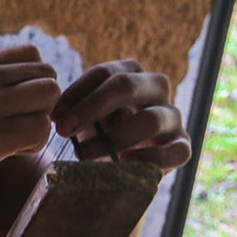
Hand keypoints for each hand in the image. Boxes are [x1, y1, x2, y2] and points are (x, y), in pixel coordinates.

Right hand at [0, 43, 60, 198]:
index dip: (34, 81)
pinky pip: (41, 129)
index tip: (20, 104)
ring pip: (49, 98)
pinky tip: (11, 153)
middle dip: (43, 103)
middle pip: (47, 76)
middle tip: (23, 124)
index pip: (31, 55)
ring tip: (18, 139)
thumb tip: (11, 89)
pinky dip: (35, 144)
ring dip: (41, 121)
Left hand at [50, 59, 190, 171]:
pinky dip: (149, 159)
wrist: (124, 161)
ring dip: (113, 138)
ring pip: (150, 119)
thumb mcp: (85, 117)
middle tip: (64, 130)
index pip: (103, 73)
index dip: (76, 93)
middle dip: (91, 107)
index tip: (54, 116)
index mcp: (130, 73)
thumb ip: (75, 111)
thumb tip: (59, 116)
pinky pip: (174, 151)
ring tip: (85, 154)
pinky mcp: (182, 145)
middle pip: (126, 85)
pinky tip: (124, 163)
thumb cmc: (98, 131)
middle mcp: (156, 87)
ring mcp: (172, 116)